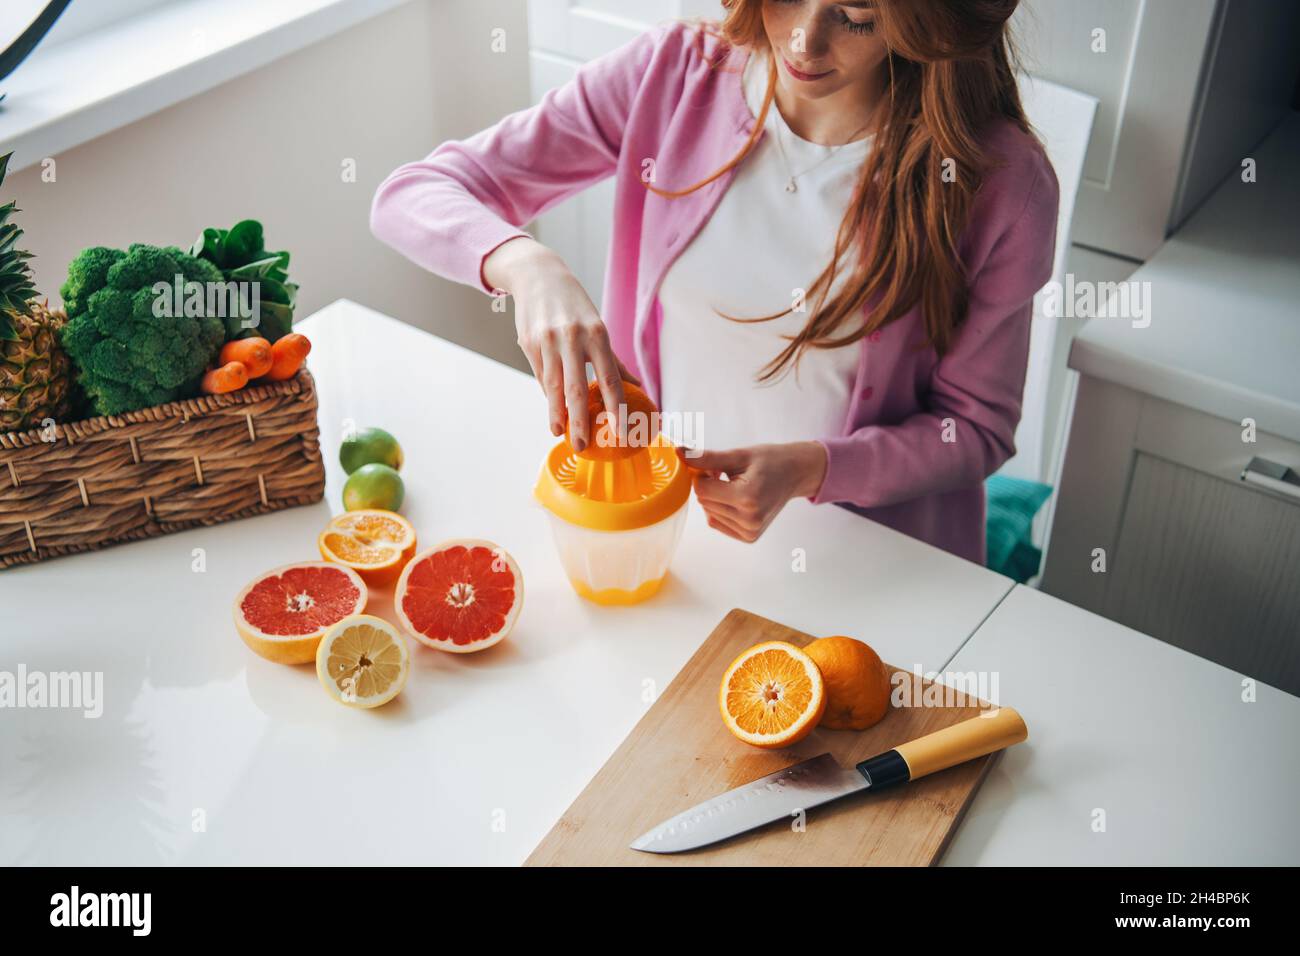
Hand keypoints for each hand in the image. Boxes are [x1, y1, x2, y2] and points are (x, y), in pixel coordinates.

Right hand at [485, 236, 638, 451]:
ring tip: (561, 434)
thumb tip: (636, 387)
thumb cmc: (574, 306)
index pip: (610, 380)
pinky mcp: (529, 343)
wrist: (537, 275)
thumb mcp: (597, 326)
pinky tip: (552, 410)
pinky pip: (541, 376)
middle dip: (580, 422)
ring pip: (553, 387)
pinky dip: (548, 395)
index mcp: (596, 334)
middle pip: (577, 390)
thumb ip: (612, 360)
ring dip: (557, 415)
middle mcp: (572, 338)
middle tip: (582, 446)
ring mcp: (548, 341)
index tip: (621, 433)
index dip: (616, 409)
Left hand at [684, 441, 828, 542]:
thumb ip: (705, 457)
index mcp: (747, 498)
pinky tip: (737, 499)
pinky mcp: (749, 537)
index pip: (702, 490)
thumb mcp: (737, 455)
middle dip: (709, 486)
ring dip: (715, 497)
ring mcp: (750, 531)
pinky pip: (717, 522)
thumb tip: (678, 451)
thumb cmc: (769, 461)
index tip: (716, 467)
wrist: (795, 474)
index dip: (702, 474)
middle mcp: (749, 520)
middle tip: (728, 475)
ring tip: (736, 486)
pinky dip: (720, 509)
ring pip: (709, 512)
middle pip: (704, 501)